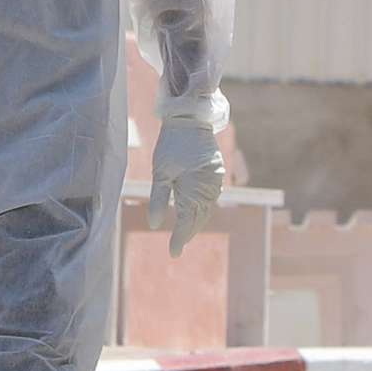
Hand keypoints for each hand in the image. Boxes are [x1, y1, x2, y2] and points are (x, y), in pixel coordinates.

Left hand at [148, 117, 224, 257]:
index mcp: (192, 185)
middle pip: (198, 217)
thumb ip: (157, 198)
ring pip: (207, 209)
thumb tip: (154, 225)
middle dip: (187, 232)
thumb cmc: (171, 143)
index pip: (186, 219)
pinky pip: (211, 198)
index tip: (173, 253)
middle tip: (176, 247)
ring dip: (196, 222)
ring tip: (184, 235)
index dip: (179, 237)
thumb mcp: (160, 171)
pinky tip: (194, 214)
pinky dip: (202, 209)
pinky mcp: (217, 174)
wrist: (191, 118)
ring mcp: (216, 180)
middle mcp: (208, 185)